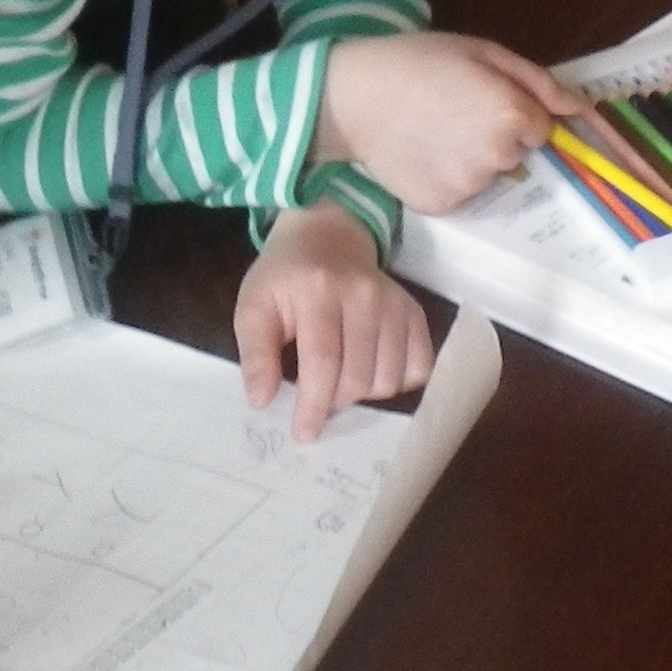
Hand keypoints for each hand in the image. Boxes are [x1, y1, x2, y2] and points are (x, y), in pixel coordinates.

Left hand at [235, 203, 434, 442]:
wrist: (327, 238)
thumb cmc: (284, 278)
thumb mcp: (253, 307)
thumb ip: (256, 354)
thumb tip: (262, 402)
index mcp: (318, 291)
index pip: (323, 362)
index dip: (314, 405)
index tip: (303, 433)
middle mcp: (364, 295)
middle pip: (358, 376)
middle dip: (334, 402)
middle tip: (316, 400)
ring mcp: (395, 303)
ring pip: (389, 378)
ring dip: (363, 394)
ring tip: (340, 380)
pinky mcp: (414, 311)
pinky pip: (418, 367)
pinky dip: (396, 381)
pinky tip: (371, 370)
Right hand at [315, 31, 582, 211]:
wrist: (350, 97)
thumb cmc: (418, 62)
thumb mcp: (482, 52)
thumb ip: (537, 82)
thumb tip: (580, 109)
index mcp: (513, 115)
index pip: (542, 128)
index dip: (516, 111)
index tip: (482, 99)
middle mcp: (497, 157)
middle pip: (517, 154)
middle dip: (497, 136)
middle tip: (455, 113)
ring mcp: (469, 186)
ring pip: (489, 175)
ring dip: (472, 159)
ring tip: (433, 132)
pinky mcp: (442, 205)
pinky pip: (461, 193)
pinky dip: (447, 178)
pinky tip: (422, 154)